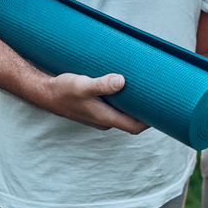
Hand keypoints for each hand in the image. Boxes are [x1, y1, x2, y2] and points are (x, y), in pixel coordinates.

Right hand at [32, 72, 149, 133]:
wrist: (43, 93)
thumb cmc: (62, 90)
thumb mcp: (82, 85)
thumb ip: (101, 84)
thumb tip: (121, 81)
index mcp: (105, 118)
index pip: (135, 127)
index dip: (151, 122)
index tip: (164, 110)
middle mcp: (104, 120)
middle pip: (131, 120)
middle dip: (146, 111)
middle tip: (159, 95)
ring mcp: (99, 115)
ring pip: (123, 113)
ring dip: (134, 105)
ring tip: (146, 90)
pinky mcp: (94, 108)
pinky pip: (114, 107)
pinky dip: (123, 100)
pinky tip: (126, 86)